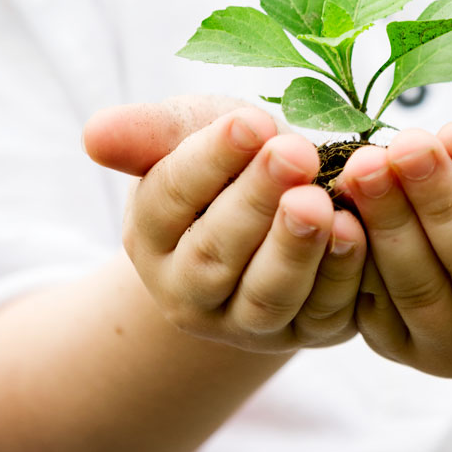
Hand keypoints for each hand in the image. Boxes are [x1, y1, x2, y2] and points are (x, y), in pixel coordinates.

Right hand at [83, 95, 366, 352]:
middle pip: (216, 253)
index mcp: (153, 234)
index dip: (210, 159)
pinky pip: (324, 312)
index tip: (250, 121)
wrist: (282, 205)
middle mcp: (191, 290)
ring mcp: (249, 320)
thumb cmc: (233, 160)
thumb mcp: (193, 132)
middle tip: (293, 152)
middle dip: (256, 201)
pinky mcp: (309, 329)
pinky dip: (341, 274)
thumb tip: (95, 135)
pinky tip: (356, 230)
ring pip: (267, 296)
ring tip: (319, 201)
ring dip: (295, 248)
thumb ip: (150, 133)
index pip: (170, 196)